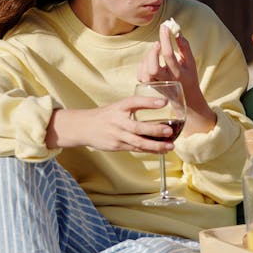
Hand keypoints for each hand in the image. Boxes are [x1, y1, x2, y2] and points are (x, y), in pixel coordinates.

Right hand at [46, 96, 177, 152]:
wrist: (83, 127)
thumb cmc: (106, 115)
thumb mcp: (118, 106)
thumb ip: (135, 107)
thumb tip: (161, 104)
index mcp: (118, 107)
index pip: (134, 102)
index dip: (149, 102)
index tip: (164, 102)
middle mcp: (117, 121)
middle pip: (138, 127)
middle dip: (155, 130)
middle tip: (169, 131)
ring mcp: (117, 135)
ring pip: (138, 142)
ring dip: (156, 145)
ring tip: (170, 146)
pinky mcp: (116, 146)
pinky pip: (135, 148)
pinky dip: (149, 150)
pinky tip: (161, 150)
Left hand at [136, 22, 214, 135]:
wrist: (186, 99)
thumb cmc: (189, 77)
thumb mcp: (191, 62)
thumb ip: (185, 47)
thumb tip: (177, 33)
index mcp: (179, 74)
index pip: (169, 55)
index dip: (165, 39)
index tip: (165, 26)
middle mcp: (167, 80)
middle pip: (153, 67)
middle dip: (152, 52)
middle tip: (158, 43)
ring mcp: (157, 85)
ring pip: (145, 71)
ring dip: (148, 57)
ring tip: (156, 50)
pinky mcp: (150, 86)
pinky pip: (141, 75)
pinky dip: (143, 64)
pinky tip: (150, 60)